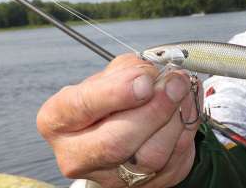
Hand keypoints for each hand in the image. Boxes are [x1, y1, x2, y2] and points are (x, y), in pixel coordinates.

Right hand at [37, 54, 199, 186]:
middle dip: (154, 109)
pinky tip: (187, 106)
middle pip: (115, 142)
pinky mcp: (142, 186)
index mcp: (57, 120)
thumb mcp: (111, 74)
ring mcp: (109, 177)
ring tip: (183, 89)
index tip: (145, 80)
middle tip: (176, 82)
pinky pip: (173, 162)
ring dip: (177, 118)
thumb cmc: (111, 97)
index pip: (81, 107)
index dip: (116, 93)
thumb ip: (128, 69)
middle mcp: (76, 155)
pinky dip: (186, 129)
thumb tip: (153, 76)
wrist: (122, 125)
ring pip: (150, 156)